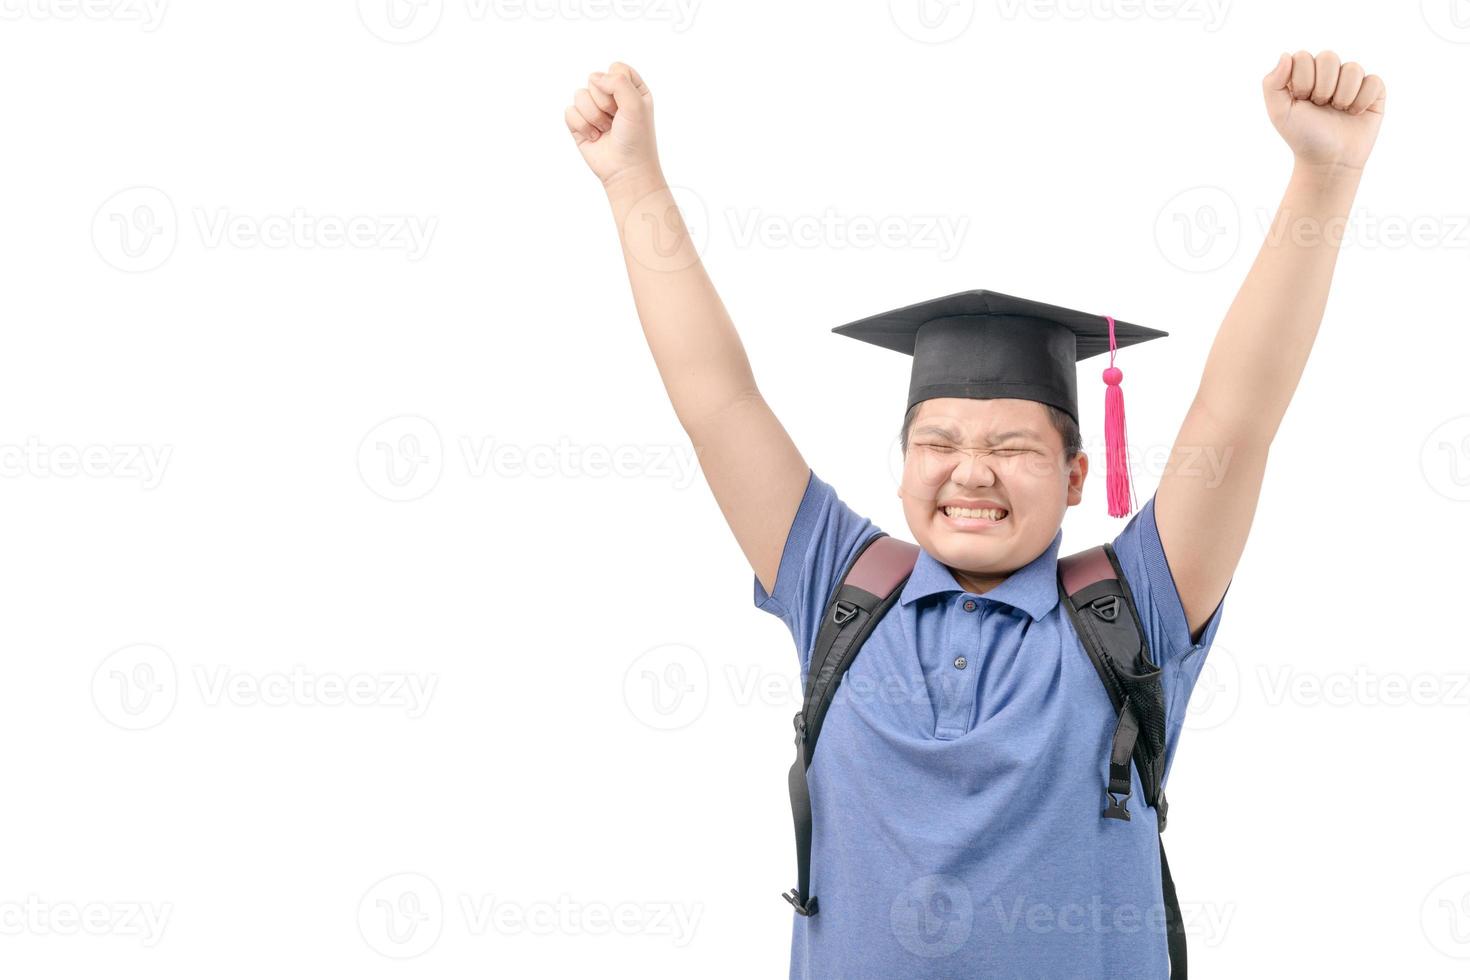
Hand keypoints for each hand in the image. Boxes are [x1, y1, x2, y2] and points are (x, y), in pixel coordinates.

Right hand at [564, 62, 660, 187]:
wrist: (625, 171)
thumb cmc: (636, 139)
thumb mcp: (636, 105)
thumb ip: (618, 82)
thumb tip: (594, 78)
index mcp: (631, 89)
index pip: (616, 68)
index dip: (616, 84)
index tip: (625, 105)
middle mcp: (612, 97)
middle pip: (594, 79)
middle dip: (604, 102)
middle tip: (615, 120)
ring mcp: (594, 109)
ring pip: (579, 95)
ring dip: (593, 116)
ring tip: (605, 130)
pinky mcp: (579, 123)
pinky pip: (569, 111)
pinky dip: (581, 126)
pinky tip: (594, 137)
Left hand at [1262, 50, 1384, 174]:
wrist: (1329, 159)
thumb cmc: (1302, 136)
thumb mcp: (1279, 113)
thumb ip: (1272, 84)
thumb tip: (1286, 55)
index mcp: (1304, 73)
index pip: (1303, 57)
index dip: (1303, 82)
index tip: (1302, 101)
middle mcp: (1329, 73)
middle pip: (1328, 57)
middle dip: (1322, 88)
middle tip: (1320, 106)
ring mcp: (1352, 80)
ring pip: (1352, 68)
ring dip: (1342, 96)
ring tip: (1337, 111)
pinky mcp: (1373, 90)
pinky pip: (1373, 81)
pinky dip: (1361, 101)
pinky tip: (1354, 113)